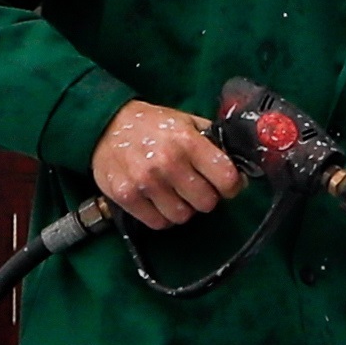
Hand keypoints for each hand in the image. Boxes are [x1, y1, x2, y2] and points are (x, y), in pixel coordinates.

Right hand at [91, 98, 244, 230]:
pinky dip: (161, 216)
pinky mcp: (126, 196)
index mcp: (188, 141)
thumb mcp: (186, 121)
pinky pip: (158, 223)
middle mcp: (168, 162)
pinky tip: (156, 200)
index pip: (227, 179)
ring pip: (182, 217)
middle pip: (206, 203)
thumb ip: (212, 142)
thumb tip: (239, 169)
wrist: (106, 125)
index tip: (225, 185)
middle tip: (194, 186)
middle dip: (204, 197)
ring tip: (173, 192)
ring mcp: (145, 182)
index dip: (231, 186)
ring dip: (182, 208)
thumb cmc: (152, 124)